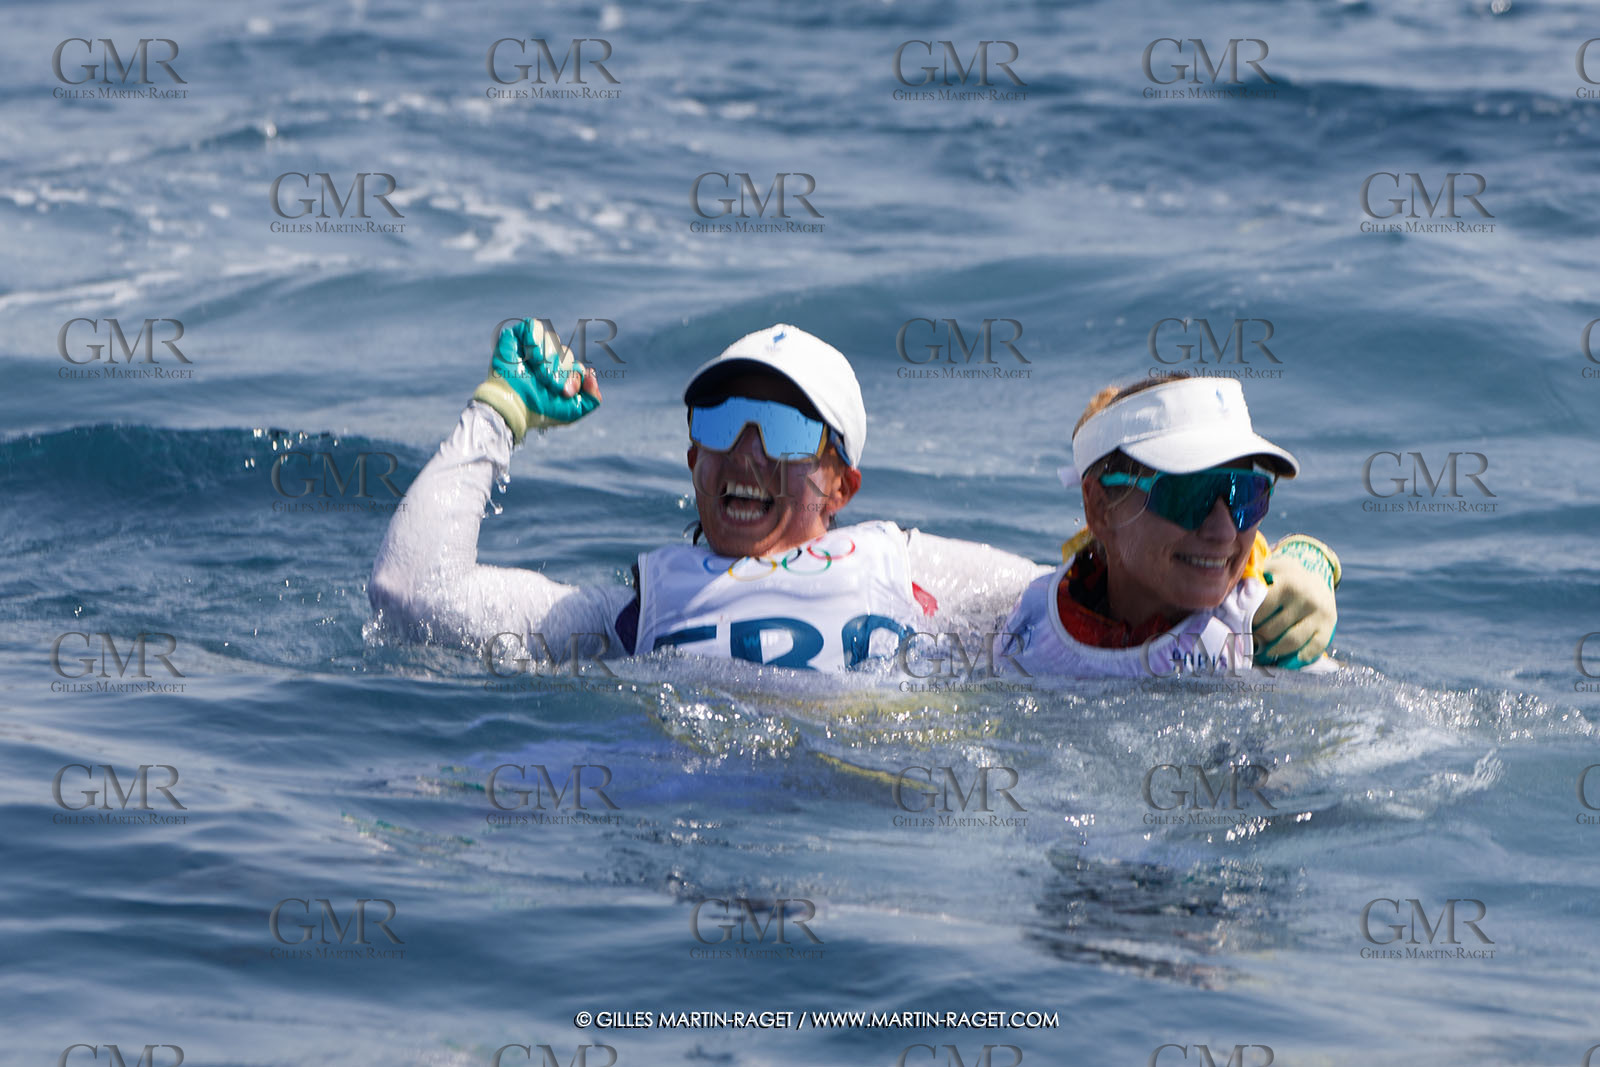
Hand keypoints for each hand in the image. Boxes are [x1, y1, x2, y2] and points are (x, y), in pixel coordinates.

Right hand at [472, 318, 601, 442]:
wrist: (514, 406)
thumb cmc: (540, 410)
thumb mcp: (573, 411)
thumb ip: (593, 399)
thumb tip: (591, 373)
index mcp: (560, 374)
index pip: (577, 366)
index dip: (574, 376)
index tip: (566, 391)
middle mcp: (547, 360)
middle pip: (566, 352)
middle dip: (559, 370)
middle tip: (549, 384)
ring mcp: (531, 348)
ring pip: (552, 339)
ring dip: (547, 359)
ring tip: (537, 373)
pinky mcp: (516, 337)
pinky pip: (534, 326)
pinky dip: (535, 340)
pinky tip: (531, 356)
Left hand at [1253, 535, 1339, 667]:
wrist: (1317, 575)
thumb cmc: (1284, 576)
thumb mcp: (1269, 571)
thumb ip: (1252, 584)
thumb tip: (1233, 604)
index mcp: (1288, 584)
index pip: (1260, 611)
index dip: (1248, 621)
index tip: (1241, 626)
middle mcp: (1306, 599)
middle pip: (1272, 630)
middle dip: (1257, 639)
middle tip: (1247, 643)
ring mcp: (1320, 615)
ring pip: (1290, 642)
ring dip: (1273, 651)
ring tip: (1262, 653)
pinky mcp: (1329, 627)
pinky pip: (1312, 650)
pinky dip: (1296, 659)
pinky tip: (1283, 659)